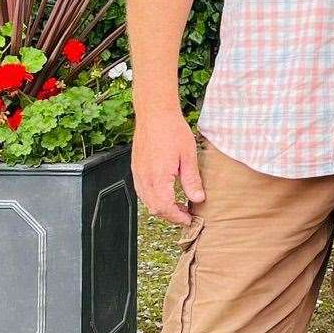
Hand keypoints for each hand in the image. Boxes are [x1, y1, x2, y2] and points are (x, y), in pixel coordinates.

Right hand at [133, 107, 204, 224]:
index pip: (165, 208)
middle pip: (154, 208)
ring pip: (146, 201)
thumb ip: (192, 180)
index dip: (177, 217)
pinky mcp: (136, 168)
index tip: (188, 219)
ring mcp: (138, 173)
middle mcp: (144, 178)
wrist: (155, 113)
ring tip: (177, 205)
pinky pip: (142, 191)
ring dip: (161, 207)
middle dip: (170, 215)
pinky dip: (153, 197)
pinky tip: (165, 193)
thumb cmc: (171, 130)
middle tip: (185, 214)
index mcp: (158, 177)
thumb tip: (197, 198)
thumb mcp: (188, 156)